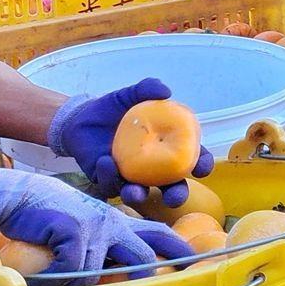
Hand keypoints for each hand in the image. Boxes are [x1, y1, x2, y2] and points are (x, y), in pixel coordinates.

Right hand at [0, 165, 195, 285]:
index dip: (178, 248)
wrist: (18, 197)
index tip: (194, 263)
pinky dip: (59, 275)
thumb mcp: (84, 226)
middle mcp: (112, 222)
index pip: (158, 232)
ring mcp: (95, 225)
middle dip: (144, 277)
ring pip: (97, 270)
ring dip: (76, 281)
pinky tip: (47, 270)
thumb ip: (102, 244)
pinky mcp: (74, 229)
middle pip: (143, 255)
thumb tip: (113, 273)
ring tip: (56, 276)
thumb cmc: (48, 215)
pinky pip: (74, 267)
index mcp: (117, 221)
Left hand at [49, 77, 213, 206]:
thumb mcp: (131, 95)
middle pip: (171, 187)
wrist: (82, 117)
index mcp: (167, 146)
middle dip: (175, 195)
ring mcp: (130, 176)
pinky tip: (106, 162)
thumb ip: (147, 88)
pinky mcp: (106, 180)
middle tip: (174, 196)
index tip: (202, 168)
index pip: (191, 159)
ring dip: (138, 196)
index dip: (201, 165)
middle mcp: (152, 167)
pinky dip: (109, 176)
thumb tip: (166, 92)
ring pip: (139, 194)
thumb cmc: (114, 108)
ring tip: (134, 191)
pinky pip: (110, 184)